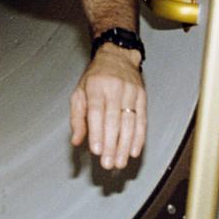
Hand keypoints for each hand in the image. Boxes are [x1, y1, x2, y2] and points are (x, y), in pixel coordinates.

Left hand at [69, 44, 145, 169]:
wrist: (117, 55)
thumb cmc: (96, 76)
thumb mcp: (80, 92)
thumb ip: (77, 117)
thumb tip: (76, 140)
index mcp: (95, 86)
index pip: (96, 112)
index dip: (96, 132)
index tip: (96, 150)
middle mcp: (114, 88)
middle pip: (113, 120)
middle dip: (111, 145)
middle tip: (108, 163)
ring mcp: (130, 92)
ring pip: (129, 122)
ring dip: (125, 145)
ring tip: (120, 162)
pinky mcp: (142, 96)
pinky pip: (142, 120)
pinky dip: (139, 137)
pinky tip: (134, 151)